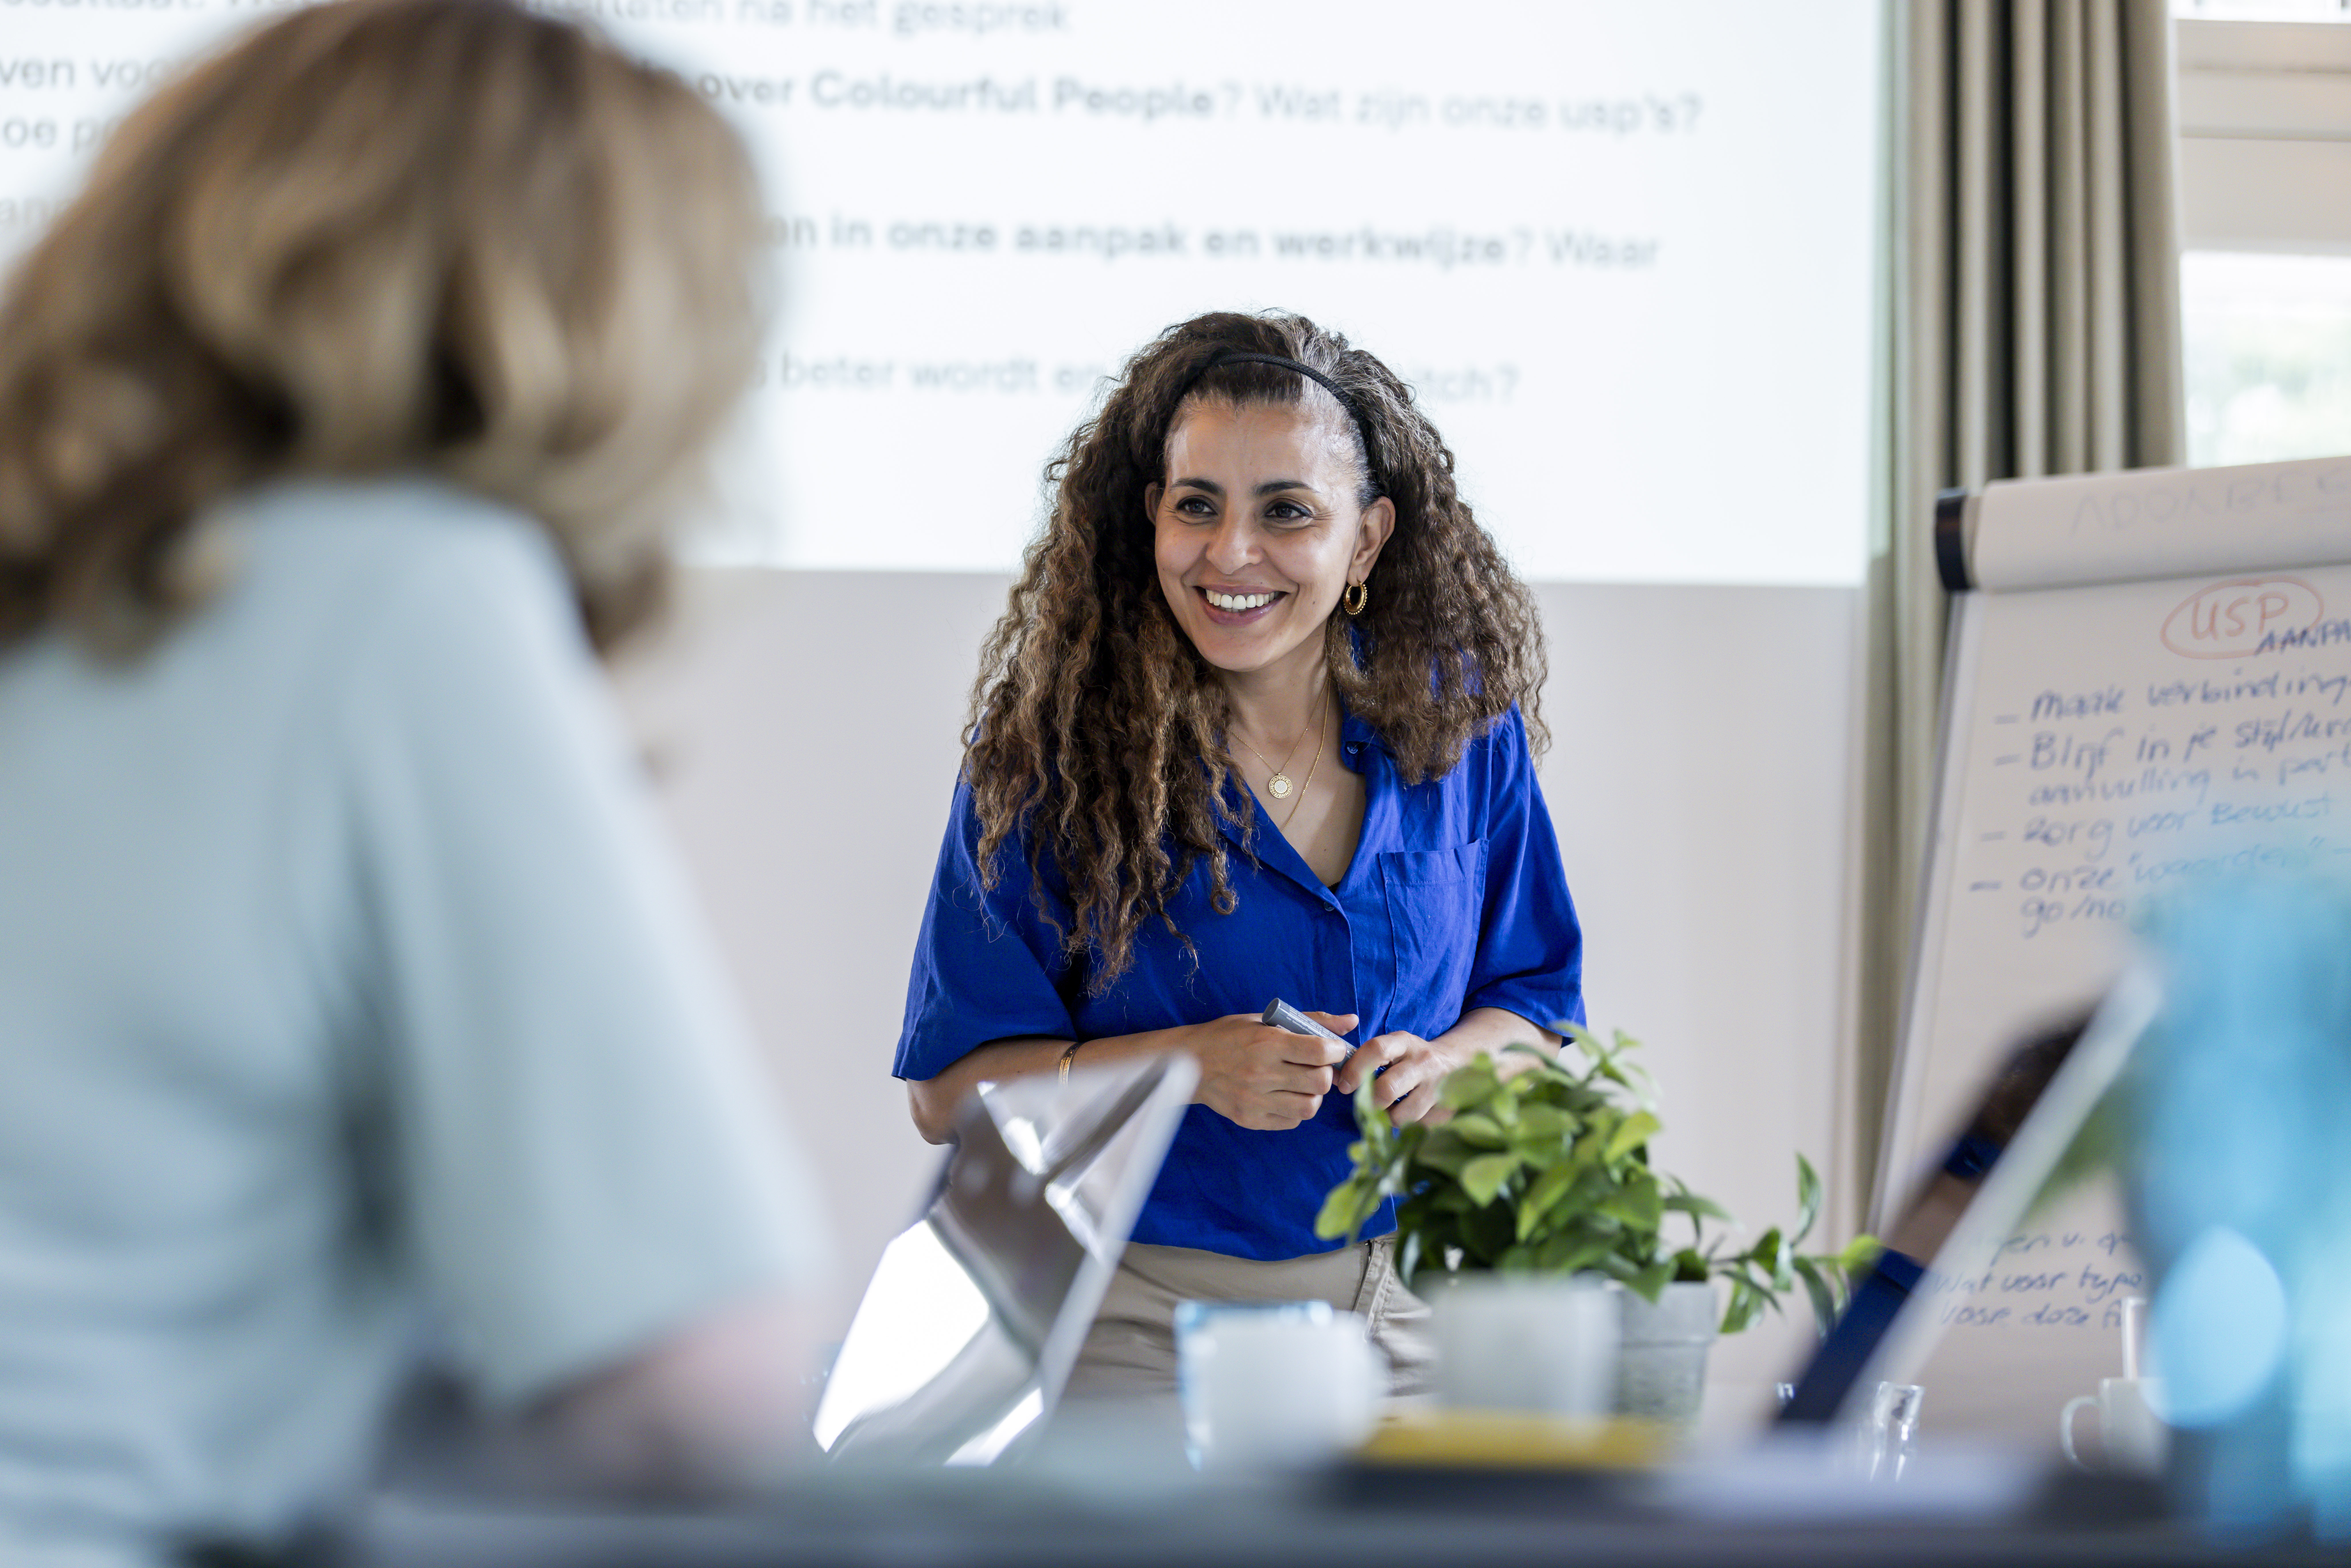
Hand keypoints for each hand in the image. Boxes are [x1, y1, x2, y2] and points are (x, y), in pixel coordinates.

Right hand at [1182, 1011, 1357, 1131]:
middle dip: (1326, 1072)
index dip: (1334, 1050)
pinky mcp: (1250, 1120)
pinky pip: (1292, 1121)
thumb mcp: (1266, 1019)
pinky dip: (1296, 1109)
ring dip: (1312, 1094)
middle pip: (1320, 1082)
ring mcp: (1255, 1100)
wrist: (1189, 1062)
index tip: (1330, 1048)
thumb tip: (1352, 1021)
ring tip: (1301, 1083)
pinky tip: (1285, 1095)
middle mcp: (1261, 1074)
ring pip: (1309, 1106)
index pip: (1319, 1051)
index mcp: (1266, 1043)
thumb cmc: (1230, 1035)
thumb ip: (1311, 1020)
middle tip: (1316, 1066)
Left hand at [1334, 1029, 1466, 1125]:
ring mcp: (1438, 1087)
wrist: (1456, 1062)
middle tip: (1367, 1104)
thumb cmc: (1411, 1058)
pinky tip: (1411, 1113)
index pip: (1376, 1050)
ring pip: (1402, 1115)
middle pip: (1387, 1089)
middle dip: (1371, 1101)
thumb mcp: (1394, 1048)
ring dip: (1389, 1117)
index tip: (1345, 1086)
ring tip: (1390, 1109)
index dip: (1355, 1069)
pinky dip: (1410, 1125)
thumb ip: (1368, 1058)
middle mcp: (1423, 1062)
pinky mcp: (1448, 1109)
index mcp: (1404, 1043)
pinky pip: (1419, 1127)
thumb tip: (1340, 1079)